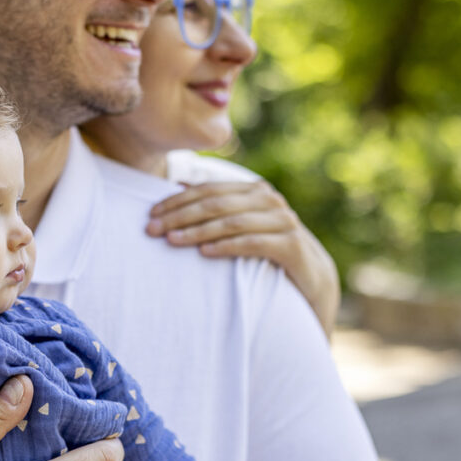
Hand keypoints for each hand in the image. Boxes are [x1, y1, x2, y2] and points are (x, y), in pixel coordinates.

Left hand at [146, 180, 339, 337]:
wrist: (311, 276)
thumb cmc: (267, 247)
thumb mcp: (241, 222)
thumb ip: (216, 203)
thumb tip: (179, 184)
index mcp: (253, 190)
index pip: (207, 190)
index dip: (176, 201)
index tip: (150, 215)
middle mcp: (269, 200)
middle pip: (215, 204)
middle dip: (180, 216)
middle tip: (153, 230)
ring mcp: (282, 221)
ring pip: (231, 222)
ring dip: (198, 231)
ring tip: (172, 241)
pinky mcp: (290, 246)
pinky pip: (252, 243)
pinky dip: (226, 246)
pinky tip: (204, 253)